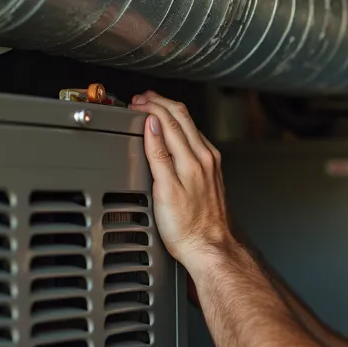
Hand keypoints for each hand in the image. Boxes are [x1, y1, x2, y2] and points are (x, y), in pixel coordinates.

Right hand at [129, 91, 235, 270]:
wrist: (210, 247)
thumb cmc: (187, 228)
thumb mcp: (165, 191)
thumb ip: (158, 155)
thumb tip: (152, 126)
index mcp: (193, 159)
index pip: (170, 119)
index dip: (150, 106)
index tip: (135, 103)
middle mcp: (206, 157)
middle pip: (183, 116)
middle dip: (160, 102)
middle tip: (142, 98)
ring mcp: (211, 164)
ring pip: (191, 126)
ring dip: (170, 112)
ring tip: (153, 108)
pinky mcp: (212, 172)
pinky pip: (196, 139)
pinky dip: (180, 128)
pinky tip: (172, 132)